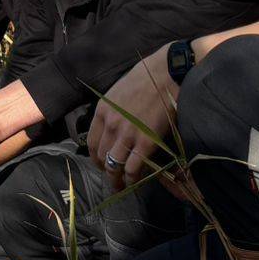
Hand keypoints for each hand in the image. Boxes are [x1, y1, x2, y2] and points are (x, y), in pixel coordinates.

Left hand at [87, 51, 178, 191]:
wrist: (167, 73)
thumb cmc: (146, 78)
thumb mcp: (118, 92)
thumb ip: (112, 111)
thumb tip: (114, 127)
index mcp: (102, 111)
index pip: (91, 143)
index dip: (96, 158)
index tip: (101, 164)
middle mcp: (111, 125)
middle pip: (102, 157)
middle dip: (106, 170)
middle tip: (113, 177)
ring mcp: (127, 135)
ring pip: (115, 166)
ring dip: (117, 180)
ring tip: (121, 186)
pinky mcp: (146, 142)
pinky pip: (134, 168)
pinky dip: (133, 179)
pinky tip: (135, 182)